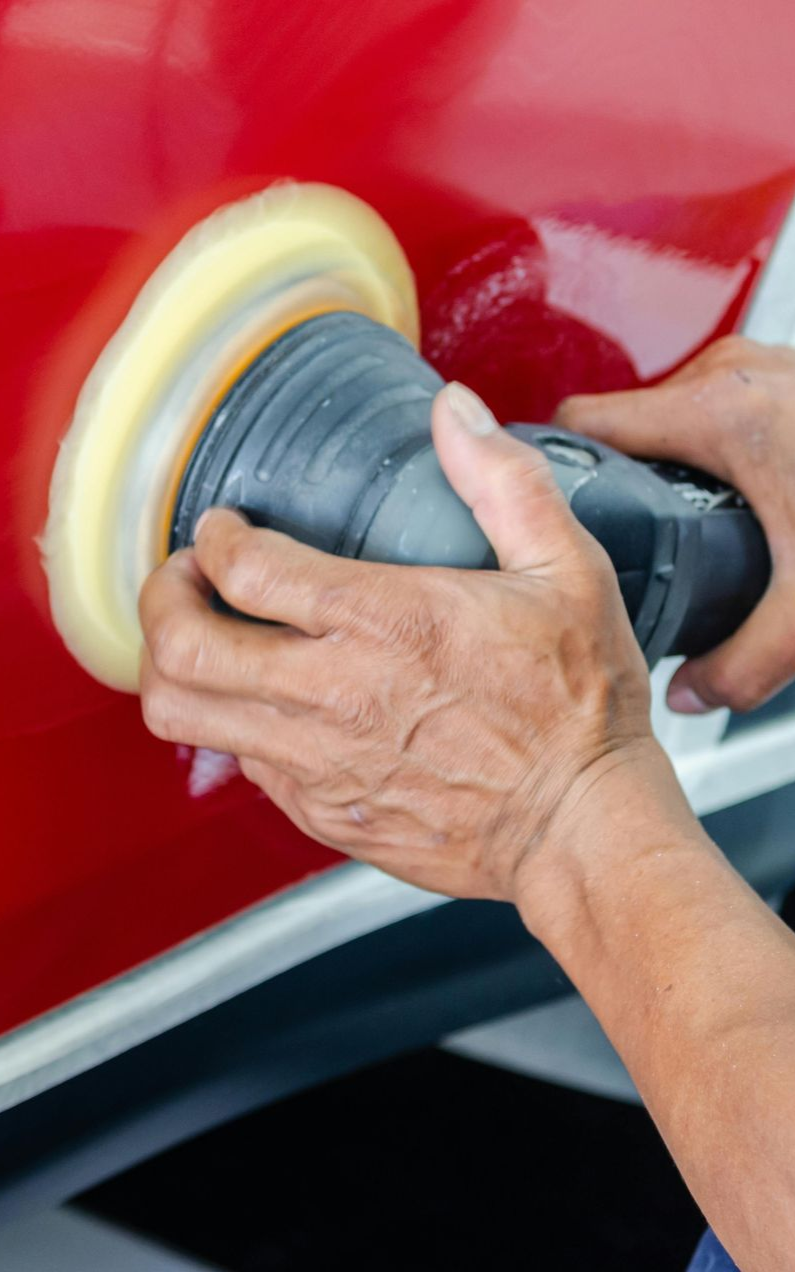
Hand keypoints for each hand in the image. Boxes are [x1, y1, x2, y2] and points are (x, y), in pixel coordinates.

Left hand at [139, 383, 659, 903]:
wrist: (581, 828)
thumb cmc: (578, 705)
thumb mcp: (567, 570)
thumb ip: (504, 481)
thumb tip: (455, 411)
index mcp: (386, 621)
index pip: (243, 567)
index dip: (215, 535)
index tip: (224, 527)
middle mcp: (334, 694)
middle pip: (180, 645)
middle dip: (161, 596)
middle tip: (186, 578)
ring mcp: (319, 762)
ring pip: (184, 713)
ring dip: (174, 664)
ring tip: (205, 637)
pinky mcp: (322, 812)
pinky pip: (238, 763)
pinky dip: (232, 723)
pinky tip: (272, 702)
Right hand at [556, 335, 794, 713]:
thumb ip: (742, 665)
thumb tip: (693, 694)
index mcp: (717, 415)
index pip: (582, 422)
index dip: (550, 467)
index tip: (540, 504)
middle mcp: (733, 374)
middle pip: (624, 422)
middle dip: (618, 481)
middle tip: (623, 538)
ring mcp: (765, 368)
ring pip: (673, 411)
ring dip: (669, 463)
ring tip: (683, 521)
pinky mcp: (789, 379)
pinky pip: (717, 408)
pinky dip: (711, 450)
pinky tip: (736, 498)